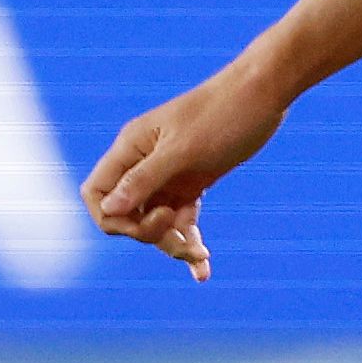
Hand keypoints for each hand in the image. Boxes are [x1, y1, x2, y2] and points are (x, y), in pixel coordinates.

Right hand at [81, 65, 290, 279]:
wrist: (265, 93)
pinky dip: (191, 241)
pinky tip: (203, 269)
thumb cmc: (223, 113)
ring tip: (201, 257)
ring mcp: (169, 174)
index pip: (97, 193)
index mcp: (131, 148)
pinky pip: (183, 220)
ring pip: (156, 222)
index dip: (112, 218)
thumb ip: (145, 180)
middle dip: (149, 233)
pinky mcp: (194, 182)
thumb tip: (107, 210)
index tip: (143, 222)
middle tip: (180, 232)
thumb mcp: (183, 150)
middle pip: (127, 214)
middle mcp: (144, 162)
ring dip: (173, 244)